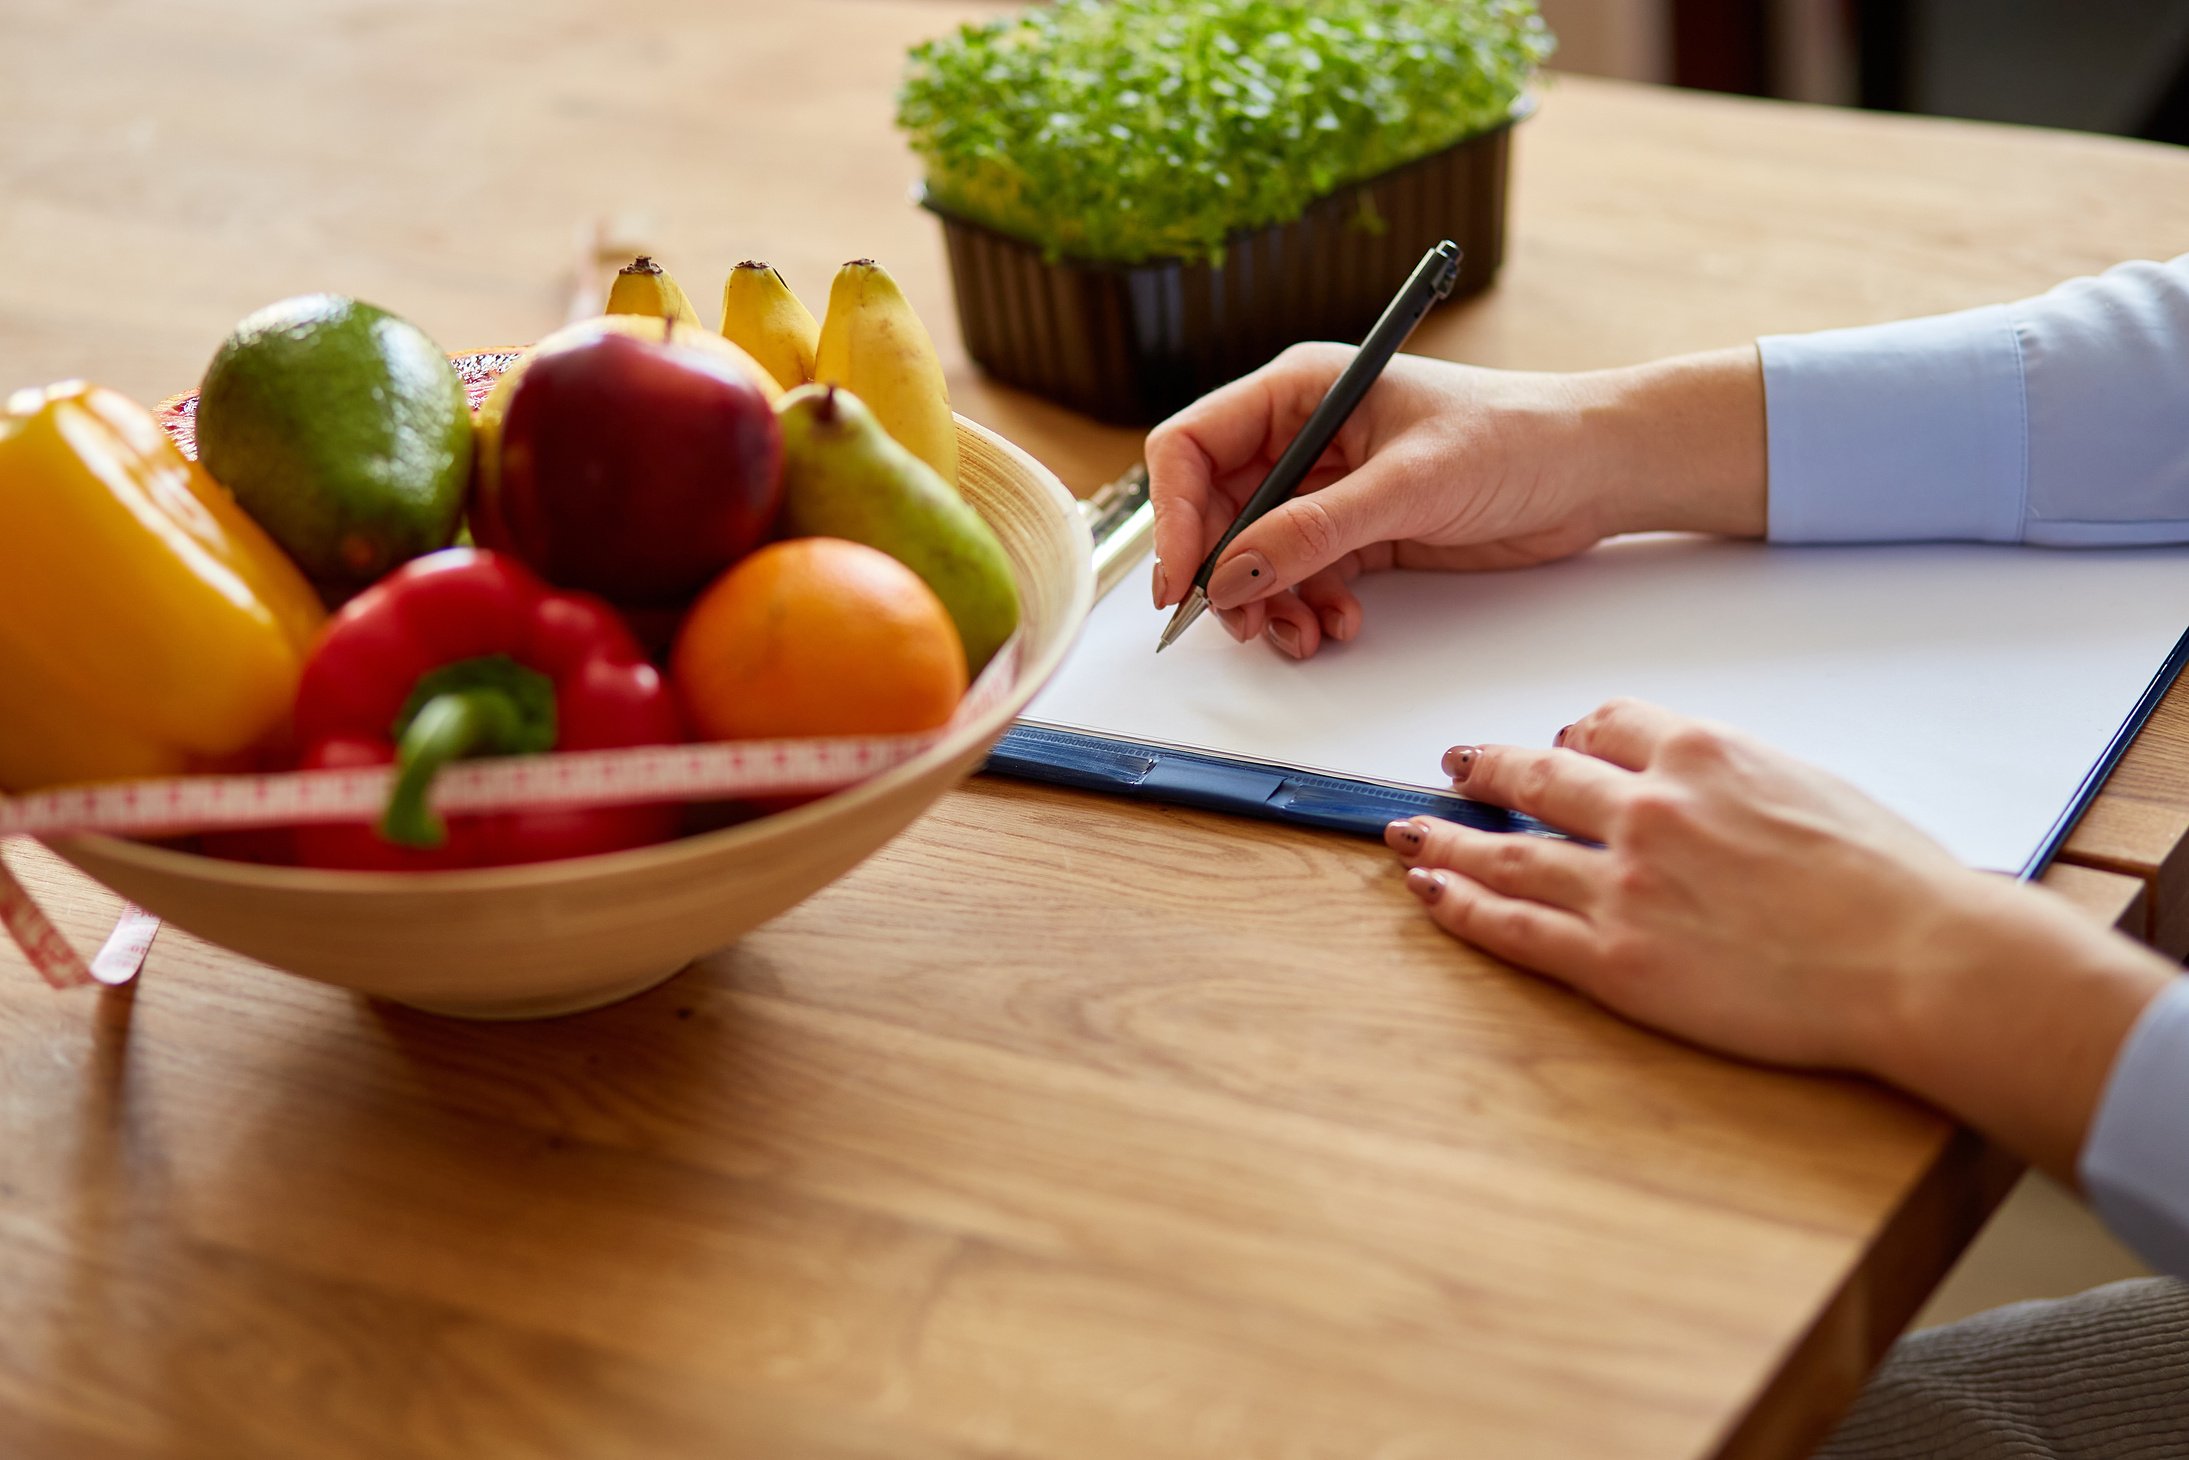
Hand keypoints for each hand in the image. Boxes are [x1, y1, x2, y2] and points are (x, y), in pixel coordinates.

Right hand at [1145, 344, 1766, 657]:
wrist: (1592, 470)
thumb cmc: (1515, 437)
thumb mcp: (1408, 485)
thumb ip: (1313, 531)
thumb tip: (1231, 573)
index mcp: (1298, 391)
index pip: (1192, 446)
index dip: (1172, 513)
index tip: (1181, 578)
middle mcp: (1301, 437)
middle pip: (1213, 512)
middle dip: (1222, 573)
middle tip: (1240, 622)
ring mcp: (1326, 489)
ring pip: (1253, 557)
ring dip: (1266, 604)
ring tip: (1304, 635)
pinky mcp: (1356, 533)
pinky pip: (1299, 579)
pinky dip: (1306, 609)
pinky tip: (1340, 624)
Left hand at [1385, 698, 2175, 1180]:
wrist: (1917, 960)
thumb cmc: (1891, 883)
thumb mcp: (1810, 785)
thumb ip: (1734, 777)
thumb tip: (1696, 783)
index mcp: (1700, 753)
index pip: (1605, 722)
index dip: (1570, 734)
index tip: (1554, 742)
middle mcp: (1647, 809)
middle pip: (1535, 775)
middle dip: (1485, 770)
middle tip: (1453, 768)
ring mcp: (1622, 886)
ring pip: (1504, 850)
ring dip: (1444, 839)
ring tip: (1407, 834)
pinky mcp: (1615, 962)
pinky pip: (1514, 927)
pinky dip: (1462, 908)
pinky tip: (1431, 896)